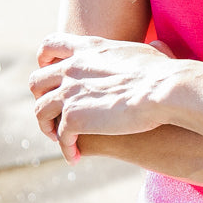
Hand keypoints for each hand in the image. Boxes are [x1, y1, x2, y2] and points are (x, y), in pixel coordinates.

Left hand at [29, 34, 180, 162]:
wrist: (163, 91)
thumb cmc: (165, 74)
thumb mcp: (152, 53)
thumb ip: (148, 49)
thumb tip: (158, 45)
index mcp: (88, 49)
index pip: (51, 45)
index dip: (44, 58)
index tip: (47, 70)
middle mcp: (71, 68)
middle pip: (37, 81)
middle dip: (41, 97)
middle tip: (52, 114)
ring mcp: (68, 93)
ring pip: (41, 111)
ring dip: (48, 127)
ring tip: (61, 140)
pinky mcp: (74, 119)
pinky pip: (61, 138)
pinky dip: (66, 149)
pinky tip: (76, 158)